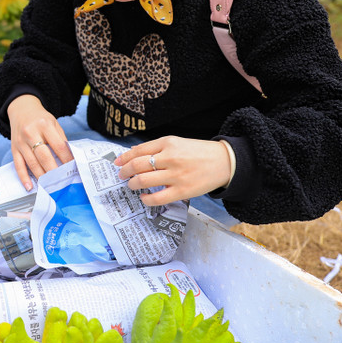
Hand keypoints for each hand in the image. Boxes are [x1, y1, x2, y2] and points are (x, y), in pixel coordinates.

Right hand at [7, 95, 74, 190]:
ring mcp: (21, 142)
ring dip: (42, 177)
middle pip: (45, 156)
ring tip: (50, 186)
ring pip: (32, 163)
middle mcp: (31, 133)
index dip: (67, 159)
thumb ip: (60, 139)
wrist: (21, 109)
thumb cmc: (40, 118)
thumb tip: (68, 159)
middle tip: (63, 182)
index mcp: (45, 125)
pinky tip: (30, 186)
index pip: (59, 145)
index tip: (73, 169)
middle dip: (55, 171)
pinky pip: (18, 165)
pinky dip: (24, 177)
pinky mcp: (14, 149)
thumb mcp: (53, 123)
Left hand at [114, 136, 232, 204]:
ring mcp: (176, 175)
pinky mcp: (182, 190)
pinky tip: (144, 197)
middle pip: (137, 165)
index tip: (117, 163)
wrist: (224, 161)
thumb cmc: (198, 152)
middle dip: (124, 172)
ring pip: (143, 181)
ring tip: (132, 185)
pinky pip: (157, 198)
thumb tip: (133, 152)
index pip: (139, 150)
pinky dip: (146, 199)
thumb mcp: (177, 143)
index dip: (124, 158)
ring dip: (132, 184)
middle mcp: (170, 157)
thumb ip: (156, 148)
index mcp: (168, 143)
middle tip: (122, 176)